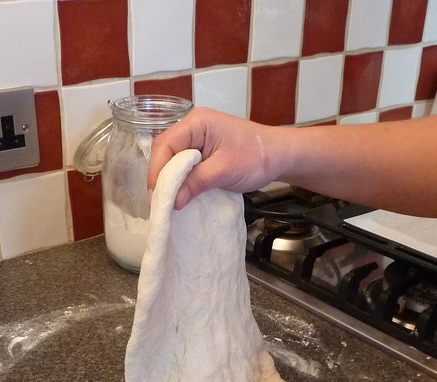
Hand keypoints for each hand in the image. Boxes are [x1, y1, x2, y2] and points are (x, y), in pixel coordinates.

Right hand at [147, 107, 287, 209]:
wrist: (280, 156)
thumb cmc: (256, 157)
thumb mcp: (225, 171)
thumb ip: (196, 182)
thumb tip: (172, 201)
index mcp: (196, 122)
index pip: (165, 145)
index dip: (157, 171)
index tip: (156, 196)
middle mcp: (192, 126)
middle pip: (165, 151)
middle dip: (160, 177)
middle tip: (158, 203)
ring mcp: (197, 138)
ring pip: (172, 159)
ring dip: (169, 180)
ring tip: (165, 201)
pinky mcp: (202, 151)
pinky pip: (183, 165)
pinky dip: (180, 180)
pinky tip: (178, 195)